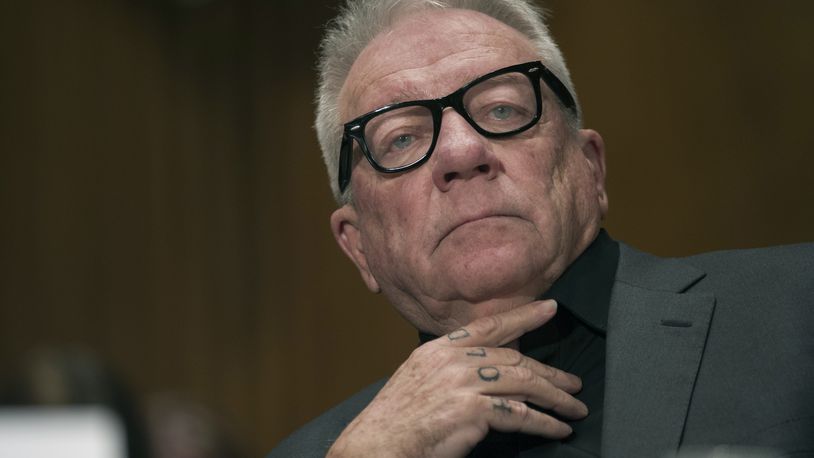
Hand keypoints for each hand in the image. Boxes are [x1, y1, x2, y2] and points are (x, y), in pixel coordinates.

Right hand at [326, 300, 587, 456]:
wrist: (377, 444)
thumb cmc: (398, 421)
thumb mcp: (420, 380)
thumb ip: (451, 367)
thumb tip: (488, 368)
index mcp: (439, 348)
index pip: (488, 326)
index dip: (522, 316)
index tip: (550, 308)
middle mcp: (452, 359)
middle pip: (514, 358)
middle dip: (549, 372)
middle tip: (573, 383)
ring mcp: (462, 382)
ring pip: (523, 383)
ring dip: (555, 397)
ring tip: (575, 408)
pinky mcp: (471, 409)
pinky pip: (519, 414)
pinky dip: (544, 422)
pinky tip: (558, 428)